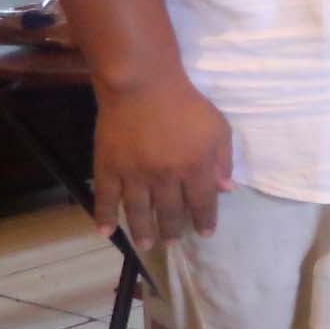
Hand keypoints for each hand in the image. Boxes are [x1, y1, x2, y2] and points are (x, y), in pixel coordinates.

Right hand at [90, 71, 231, 247]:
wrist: (143, 84)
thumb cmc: (187, 103)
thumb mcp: (218, 128)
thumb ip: (223, 160)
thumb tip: (226, 190)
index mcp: (194, 168)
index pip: (202, 203)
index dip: (205, 220)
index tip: (205, 233)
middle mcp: (165, 178)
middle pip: (170, 211)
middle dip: (173, 230)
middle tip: (172, 242)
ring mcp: (134, 174)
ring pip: (139, 211)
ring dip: (143, 231)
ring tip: (147, 244)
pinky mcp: (108, 166)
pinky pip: (105, 197)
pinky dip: (103, 216)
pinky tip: (105, 232)